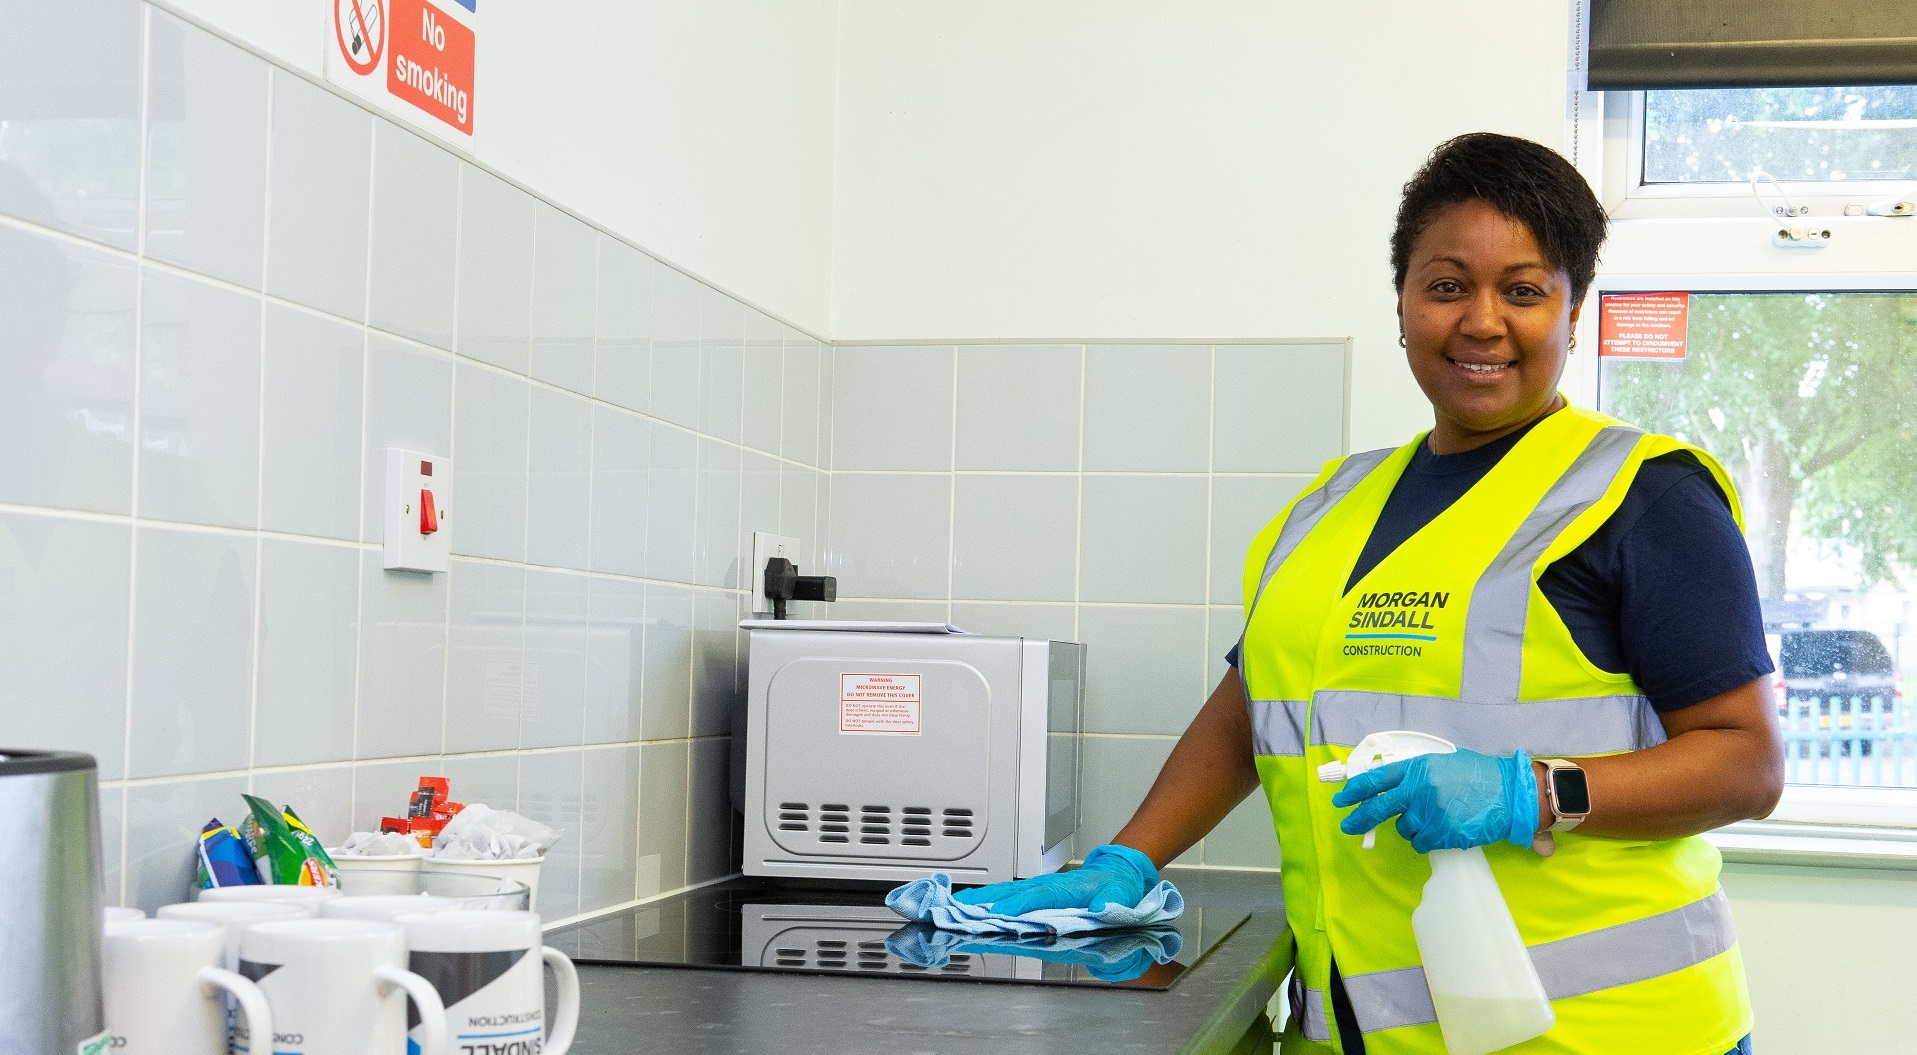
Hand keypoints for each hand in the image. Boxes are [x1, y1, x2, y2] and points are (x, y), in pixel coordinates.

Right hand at [950, 844, 1157, 913]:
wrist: (1115, 874)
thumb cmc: (1115, 888)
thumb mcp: (1120, 895)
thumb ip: (1111, 903)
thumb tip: (1099, 909)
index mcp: (1066, 889)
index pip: (1038, 896)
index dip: (1019, 904)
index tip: (1000, 912)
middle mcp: (1046, 886)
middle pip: (1011, 891)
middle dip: (987, 900)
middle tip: (961, 910)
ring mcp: (1036, 889)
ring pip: (1004, 891)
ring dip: (980, 899)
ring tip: (955, 907)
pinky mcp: (1031, 895)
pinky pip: (1005, 895)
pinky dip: (985, 900)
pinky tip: (969, 906)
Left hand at [1331, 748, 1538, 852]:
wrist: (1510, 793)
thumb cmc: (1479, 776)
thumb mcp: (1442, 763)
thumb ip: (1416, 774)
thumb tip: (1390, 788)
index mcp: (1417, 768)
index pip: (1377, 779)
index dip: (1356, 790)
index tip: (1343, 798)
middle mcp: (1419, 790)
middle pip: (1378, 808)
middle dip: (1359, 819)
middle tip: (1349, 825)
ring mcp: (1429, 813)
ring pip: (1404, 829)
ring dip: (1413, 827)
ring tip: (1435, 818)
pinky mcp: (1442, 834)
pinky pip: (1421, 843)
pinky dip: (1428, 840)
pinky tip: (1443, 830)